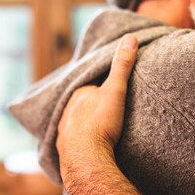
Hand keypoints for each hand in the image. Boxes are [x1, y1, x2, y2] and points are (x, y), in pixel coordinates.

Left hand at [57, 34, 137, 186]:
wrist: (86, 158)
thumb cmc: (100, 122)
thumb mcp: (115, 90)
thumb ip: (122, 65)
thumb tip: (131, 37)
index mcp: (77, 95)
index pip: (91, 87)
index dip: (102, 90)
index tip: (113, 94)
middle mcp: (65, 111)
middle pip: (82, 106)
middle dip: (92, 108)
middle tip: (109, 114)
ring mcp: (63, 132)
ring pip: (76, 125)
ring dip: (86, 127)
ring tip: (101, 132)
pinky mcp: (64, 151)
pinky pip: (73, 144)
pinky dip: (80, 144)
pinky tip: (89, 148)